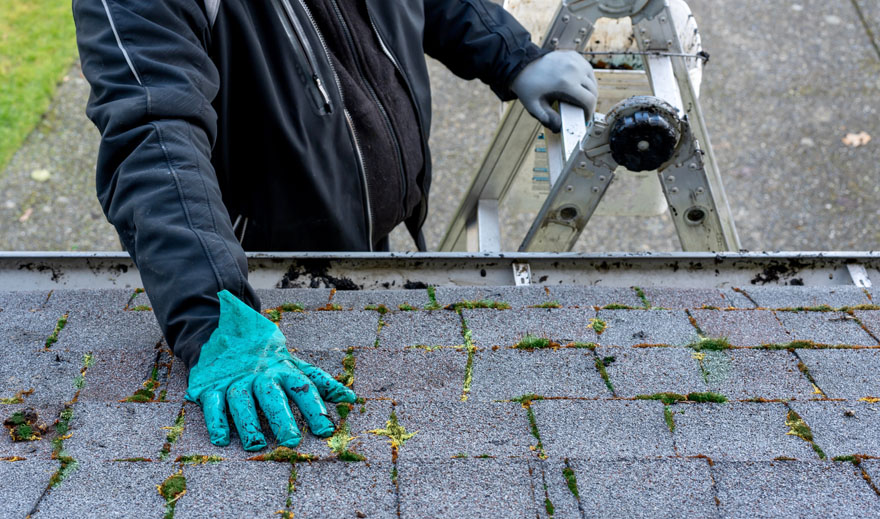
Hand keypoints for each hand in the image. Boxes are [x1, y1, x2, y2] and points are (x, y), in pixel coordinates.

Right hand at [185, 290, 355, 450]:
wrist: (224, 330)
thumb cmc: (267, 357)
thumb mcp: (294, 365)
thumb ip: (320, 383)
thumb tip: (352, 398)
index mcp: (284, 370)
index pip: (303, 388)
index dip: (315, 408)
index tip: (326, 430)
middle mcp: (260, 375)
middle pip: (272, 396)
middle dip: (282, 417)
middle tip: (292, 440)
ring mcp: (235, 380)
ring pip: (241, 401)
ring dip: (248, 423)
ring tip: (257, 445)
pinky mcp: (211, 385)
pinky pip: (212, 403)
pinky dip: (216, 420)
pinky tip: (221, 439)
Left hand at [510, 50, 597, 132]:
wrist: (521, 65)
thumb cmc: (528, 86)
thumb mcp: (534, 106)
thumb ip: (547, 119)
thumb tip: (559, 127)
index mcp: (566, 83)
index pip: (589, 100)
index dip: (589, 112)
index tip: (585, 118)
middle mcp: (574, 69)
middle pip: (593, 91)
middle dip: (590, 103)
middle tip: (583, 111)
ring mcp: (575, 60)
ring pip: (592, 80)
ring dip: (590, 91)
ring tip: (581, 99)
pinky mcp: (574, 55)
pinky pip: (587, 70)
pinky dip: (586, 79)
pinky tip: (579, 86)